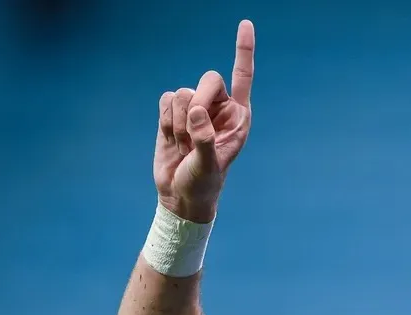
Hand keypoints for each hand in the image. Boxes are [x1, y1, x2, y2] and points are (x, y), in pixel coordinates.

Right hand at [154, 20, 254, 222]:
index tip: (245, 23)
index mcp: (238, 116)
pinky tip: (172, 139)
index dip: (243, 50)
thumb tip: (195, 112)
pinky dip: (165, 122)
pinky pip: (165, 101)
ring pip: (181, 93)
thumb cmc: (204, 183)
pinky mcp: (173, 114)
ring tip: (184, 145)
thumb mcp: (208, 166)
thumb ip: (204, 138)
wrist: (180, 196)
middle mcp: (218, 108)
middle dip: (198, 105)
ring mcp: (195, 110)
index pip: (242, 76)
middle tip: (195, 134)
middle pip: (206, 80)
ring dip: (179, 123)